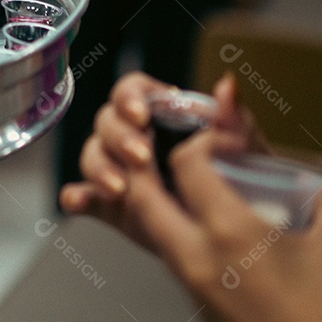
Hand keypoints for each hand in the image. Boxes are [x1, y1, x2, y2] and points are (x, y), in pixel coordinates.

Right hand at [59, 72, 265, 241]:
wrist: (241, 238)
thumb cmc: (242, 185)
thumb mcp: (245, 155)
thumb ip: (234, 121)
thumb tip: (229, 84)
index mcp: (159, 113)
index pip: (131, 91)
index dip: (130, 99)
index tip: (142, 116)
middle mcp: (132, 136)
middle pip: (107, 122)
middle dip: (120, 139)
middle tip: (141, 159)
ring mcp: (118, 170)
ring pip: (93, 156)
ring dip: (100, 169)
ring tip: (119, 190)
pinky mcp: (109, 203)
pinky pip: (85, 195)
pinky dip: (78, 197)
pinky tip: (77, 202)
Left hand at [125, 132, 321, 321]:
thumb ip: (309, 188)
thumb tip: (283, 165)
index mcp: (231, 232)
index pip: (186, 163)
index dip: (202, 140)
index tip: (224, 140)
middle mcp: (197, 257)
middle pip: (142, 195)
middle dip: (148, 164)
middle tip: (167, 145)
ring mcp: (190, 284)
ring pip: (147, 225)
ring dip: (152, 195)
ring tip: (179, 178)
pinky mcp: (193, 303)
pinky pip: (165, 251)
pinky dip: (165, 225)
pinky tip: (195, 218)